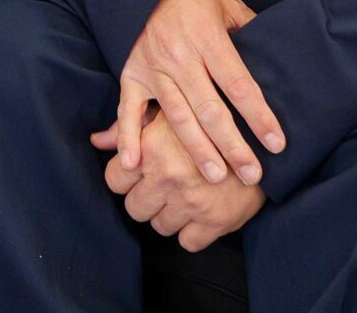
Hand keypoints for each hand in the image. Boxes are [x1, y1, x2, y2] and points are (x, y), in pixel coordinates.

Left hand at [98, 111, 265, 250]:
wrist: (260, 137)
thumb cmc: (208, 121)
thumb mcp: (166, 113)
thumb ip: (128, 128)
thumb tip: (96, 141)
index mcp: (151, 148)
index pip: (114, 180)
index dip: (126, 179)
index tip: (141, 175)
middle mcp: (167, 176)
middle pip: (134, 208)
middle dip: (146, 200)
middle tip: (165, 189)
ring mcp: (191, 201)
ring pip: (159, 227)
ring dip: (170, 216)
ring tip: (185, 197)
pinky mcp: (215, 221)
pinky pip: (187, 243)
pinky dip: (192, 233)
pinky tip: (200, 214)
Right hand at [114, 0, 283, 185]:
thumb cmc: (199, 2)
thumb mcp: (231, 7)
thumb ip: (253, 34)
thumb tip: (282, 64)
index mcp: (207, 37)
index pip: (237, 84)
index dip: (258, 116)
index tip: (277, 144)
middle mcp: (179, 55)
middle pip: (209, 109)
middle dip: (233, 145)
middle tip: (252, 174)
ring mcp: (152, 67)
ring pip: (177, 116)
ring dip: (197, 150)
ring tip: (217, 177)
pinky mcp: (131, 75)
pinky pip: (128, 110)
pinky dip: (128, 137)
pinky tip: (134, 164)